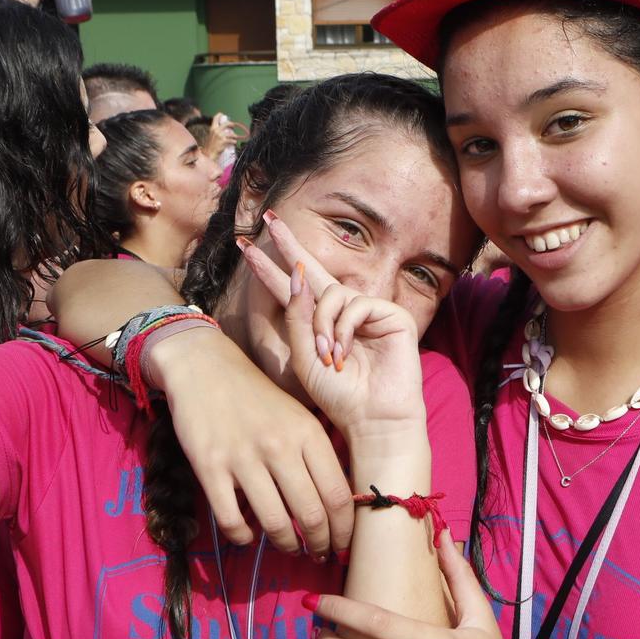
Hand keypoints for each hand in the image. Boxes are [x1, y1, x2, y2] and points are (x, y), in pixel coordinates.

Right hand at [152, 328, 355, 557]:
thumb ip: (317, 454)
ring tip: (289, 546)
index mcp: (308, 433)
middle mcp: (280, 446)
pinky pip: (231, 521)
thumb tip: (337, 504)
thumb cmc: (257, 396)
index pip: (338, 495)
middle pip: (311, 515)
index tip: (341, 544)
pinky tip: (247, 535)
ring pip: (275, 523)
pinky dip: (242, 538)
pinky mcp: (210, 467)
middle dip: (319, 545)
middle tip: (318, 554)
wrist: (204, 367)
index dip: (344, 530)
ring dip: (286, 544)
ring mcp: (243, 458)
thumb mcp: (298, 416)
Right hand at [210, 113, 237, 153]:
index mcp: (212, 128)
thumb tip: (224, 128)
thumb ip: (216, 131)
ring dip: (234, 136)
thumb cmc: (211, 145)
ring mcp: (220, 136)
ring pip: (232, 134)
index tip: (223, 115)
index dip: (220, 115)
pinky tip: (232, 143)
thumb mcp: (211, 136)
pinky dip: (234, 142)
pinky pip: (233, 140)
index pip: (216, 118)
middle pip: (227, 123)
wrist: (209, 153)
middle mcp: (216, 131)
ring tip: (234, 138)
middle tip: (233, 126)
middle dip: (232, 124)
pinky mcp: (224, 141)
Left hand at [237, 209, 425, 447]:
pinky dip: (344, 329)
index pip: (293, 289)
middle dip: (289, 243)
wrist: (371, 419)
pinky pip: (356, 305)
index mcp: (322, 323)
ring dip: (322, 325)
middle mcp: (345, 311)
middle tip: (268, 219)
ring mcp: (369, 310)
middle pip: (313, 268)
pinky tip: (344, 353)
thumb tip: (296, 276)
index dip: (270, 268)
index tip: (247, 247)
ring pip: (332, 294)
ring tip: (326, 355)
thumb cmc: (338, 395)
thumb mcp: (303, 357)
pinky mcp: (392, 315)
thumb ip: (297, 317)